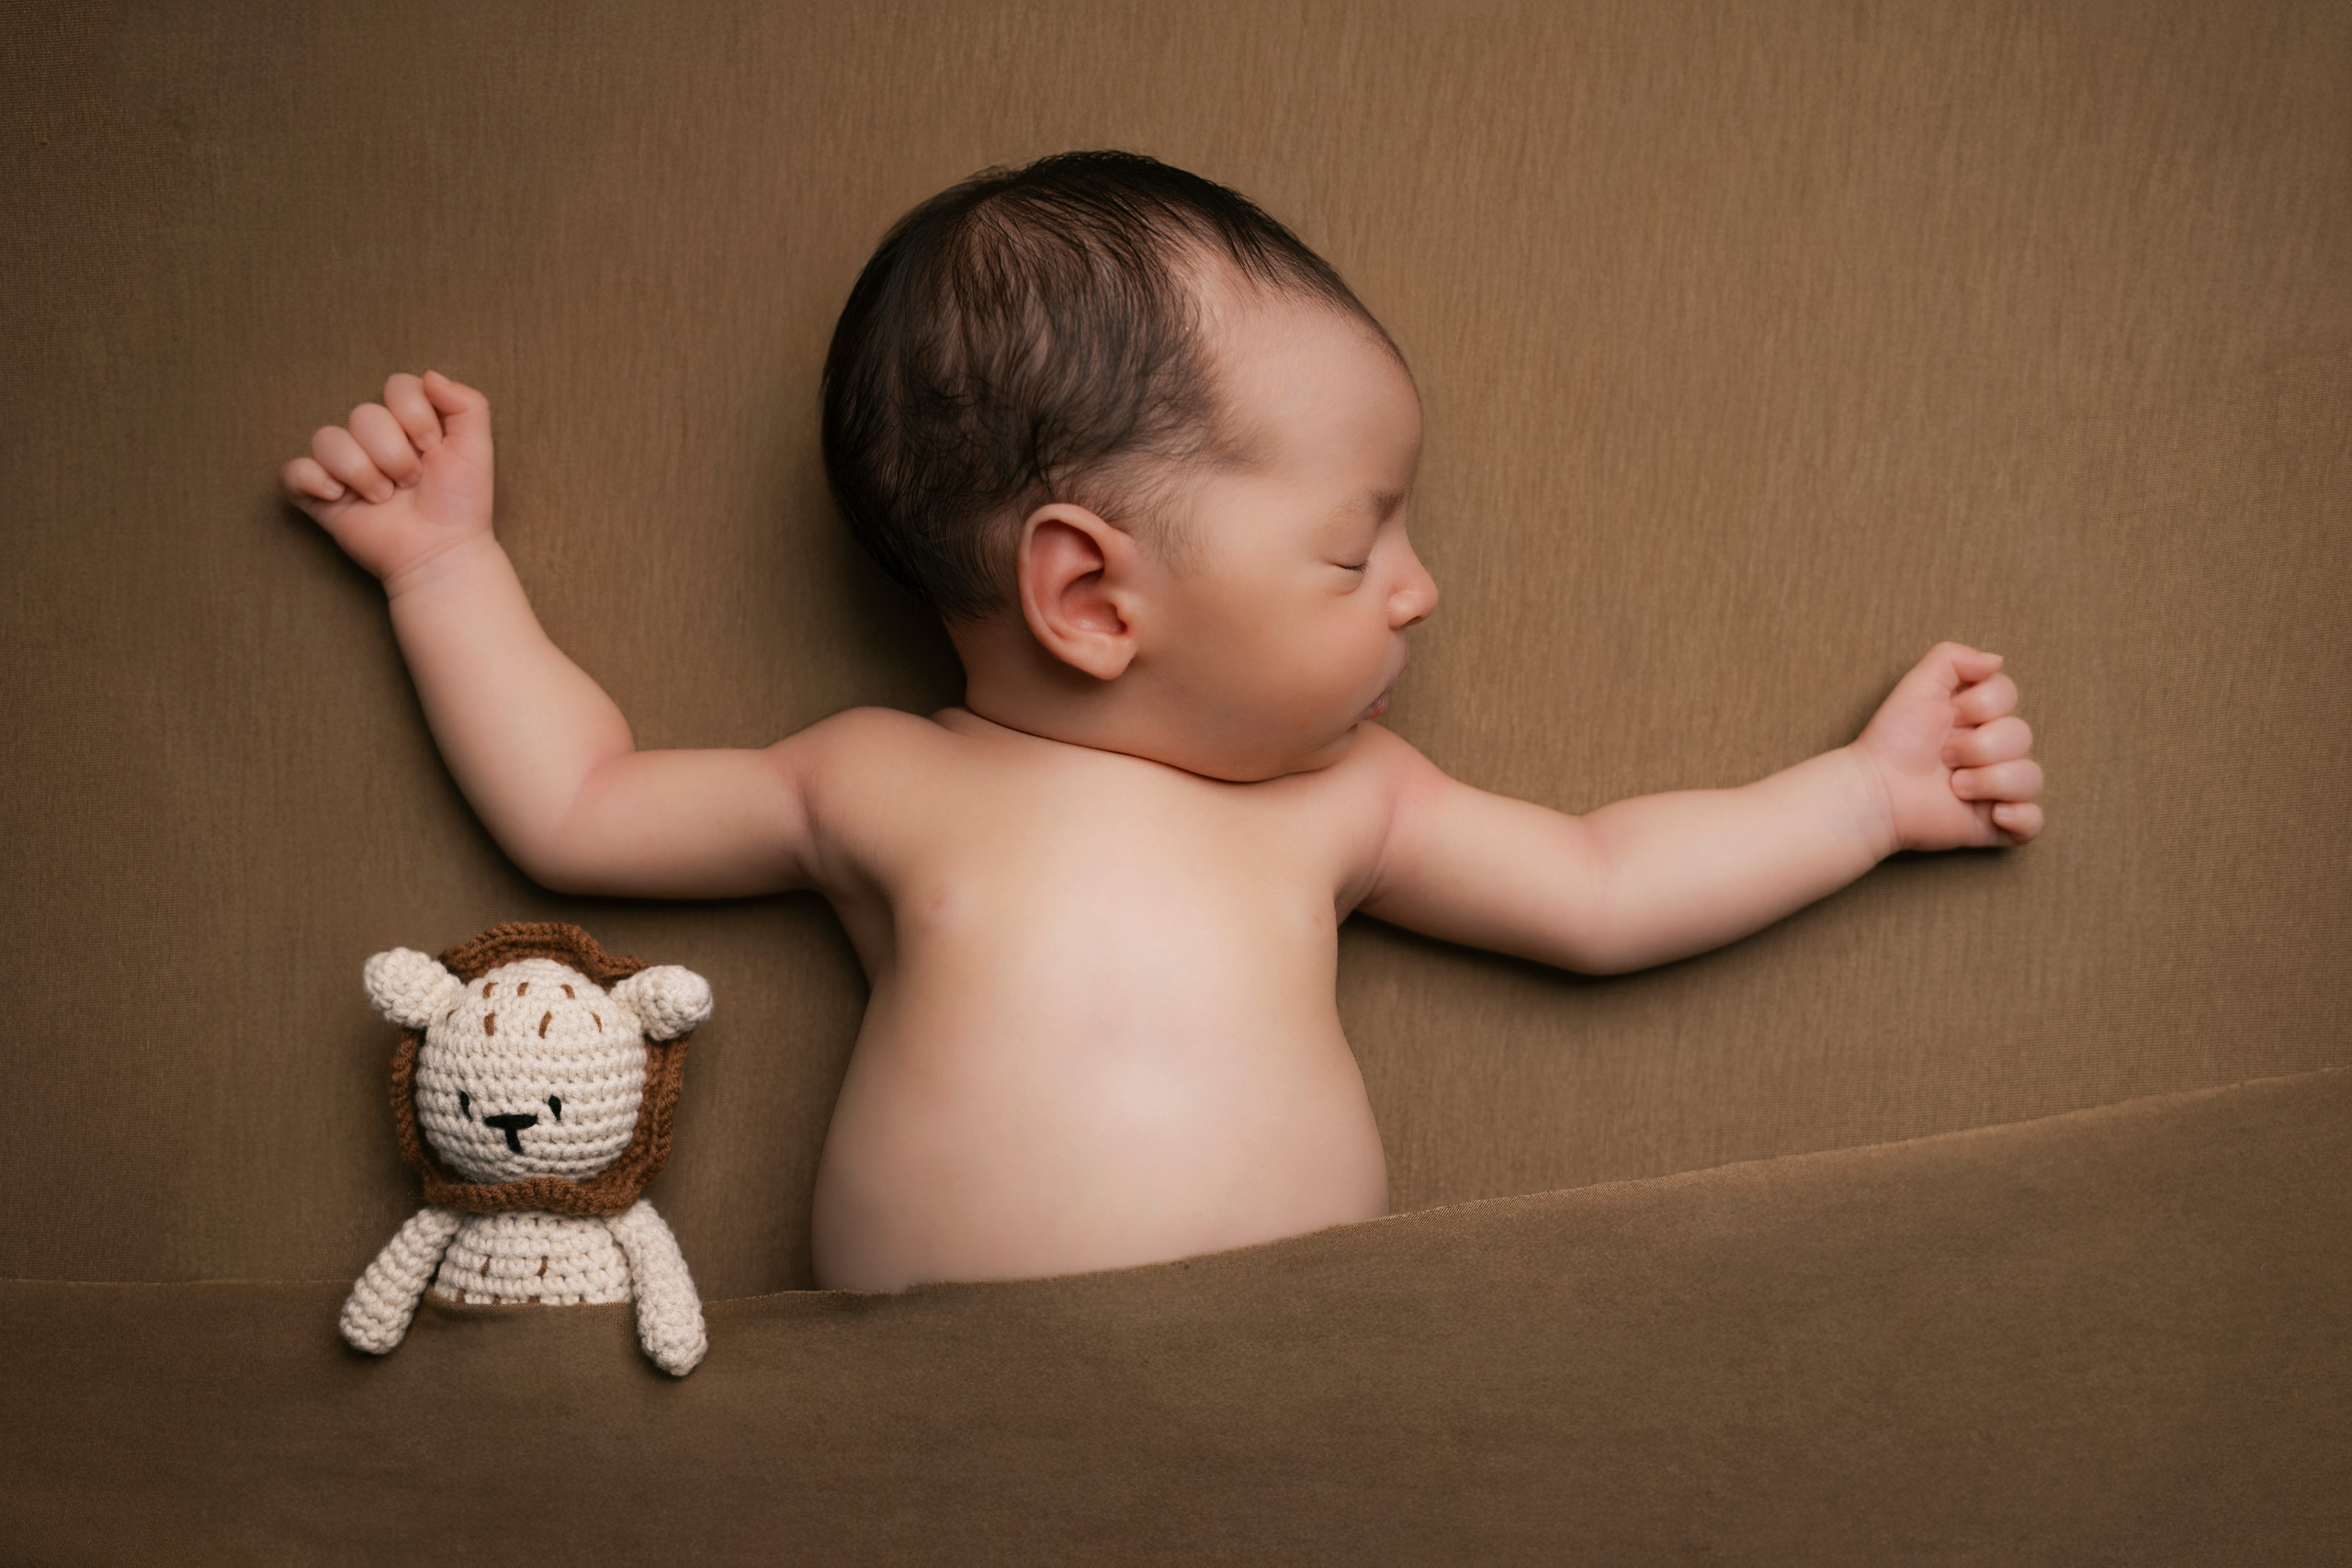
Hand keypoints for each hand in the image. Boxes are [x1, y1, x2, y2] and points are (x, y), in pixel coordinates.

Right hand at [281, 370, 494, 590]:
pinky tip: (339, 497)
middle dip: (394, 454)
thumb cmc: (461, 502)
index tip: (433, 448)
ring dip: (362, 472)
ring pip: (327, 439)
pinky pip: (293, 471)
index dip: (415, 416)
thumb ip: (467, 403)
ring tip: (385, 499)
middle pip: (364, 414)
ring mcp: (344, 467)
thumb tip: (430, 375)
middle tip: (412, 482)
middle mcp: (372, 439)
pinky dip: (313, 480)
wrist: (443, 551)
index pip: (396, 386)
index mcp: (406, 422)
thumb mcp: (477, 447)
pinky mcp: (320, 495)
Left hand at [1851, 642, 2043, 852]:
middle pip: (2022, 736)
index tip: (1948, 715)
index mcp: (1978, 718)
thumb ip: (1953, 658)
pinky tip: (1993, 813)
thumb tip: (1997, 661)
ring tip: (1954, 786)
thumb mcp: (1917, 685)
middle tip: (1943, 756)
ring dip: (1990, 780)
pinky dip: (2021, 817)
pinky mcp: (1995, 823)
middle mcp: (1992, 750)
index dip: (1981, 705)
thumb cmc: (1893, 739)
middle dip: (1978, 746)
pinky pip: (2035, 821)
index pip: (2009, 695)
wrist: (1877, 790)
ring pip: (2030, 777)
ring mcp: (1996, 788)